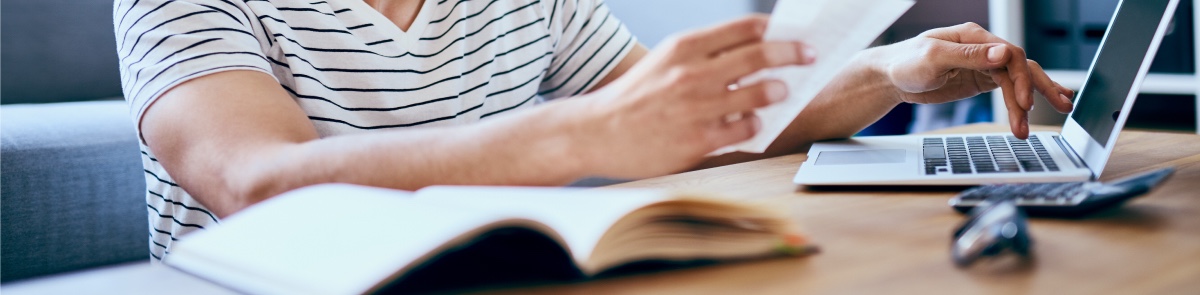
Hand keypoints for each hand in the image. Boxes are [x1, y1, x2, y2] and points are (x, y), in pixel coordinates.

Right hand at [566, 15, 815, 177]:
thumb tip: (754, 50)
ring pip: (759, 93)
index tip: (792, 33)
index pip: (744, 27)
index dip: (776, 29)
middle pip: (760, 55)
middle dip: (792, 53)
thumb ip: (704, 55)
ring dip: (777, 90)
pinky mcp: (698, 140)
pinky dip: (755, 124)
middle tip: (808, 56)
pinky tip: (751, 122)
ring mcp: (696, 108)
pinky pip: (745, 129)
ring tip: (780, 91)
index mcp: (684, 47)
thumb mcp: (664, 61)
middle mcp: (691, 73)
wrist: (596, 132)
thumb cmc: (635, 96)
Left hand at [873, 22, 1074, 138]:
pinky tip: (1036, 109)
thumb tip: (1003, 53)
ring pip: (1018, 79)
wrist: (889, 77)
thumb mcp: (934, 57)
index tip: (1023, 103)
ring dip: (1031, 101)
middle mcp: (983, 48)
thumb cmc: (905, 63)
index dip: (1021, 79)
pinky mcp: (980, 80)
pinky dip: (1023, 100)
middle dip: (1039, 88)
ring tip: (1043, 121)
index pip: (1010, 54)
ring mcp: (984, 65)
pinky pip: (1008, 88)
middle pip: (1021, 66)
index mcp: (974, 37)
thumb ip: (969, 55)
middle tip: (1059, 108)